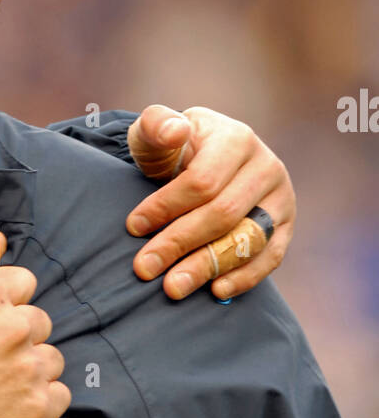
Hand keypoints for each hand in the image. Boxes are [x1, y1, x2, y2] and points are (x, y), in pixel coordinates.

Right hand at [0, 231, 70, 417]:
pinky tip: (8, 409)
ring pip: (53, 359)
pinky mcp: (38, 410)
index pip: (25, 282)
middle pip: (41, 321)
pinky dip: (40, 403)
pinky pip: (60, 395)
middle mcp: (15, 329)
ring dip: (32, 370)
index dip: (5, 304)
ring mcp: (29, 371)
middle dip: (19, 339)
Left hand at [125, 104, 294, 300]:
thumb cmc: (172, 151)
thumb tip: (174, 132)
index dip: (166, 206)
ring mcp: (281, 198)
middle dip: (179, 243)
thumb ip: (157, 126)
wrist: (202, 162)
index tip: (132, 227)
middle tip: (144, 268)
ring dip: (208, 267)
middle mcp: (266, 166)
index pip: (202, 181)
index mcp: (236, 138)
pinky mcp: (285, 227)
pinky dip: (244, 278)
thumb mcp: (157, 132)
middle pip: (224, 213)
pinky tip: (214, 292)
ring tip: (172, 288)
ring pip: (248, 239)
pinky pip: (271, 257)